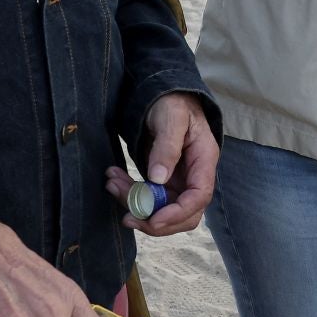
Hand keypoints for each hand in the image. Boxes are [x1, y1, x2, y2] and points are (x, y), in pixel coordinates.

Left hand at [104, 92, 217, 234]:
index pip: (199, 197)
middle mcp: (194, 175)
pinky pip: (148, 197)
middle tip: (127, 217)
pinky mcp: (163, 181)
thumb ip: (167, 147)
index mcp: (204, 160)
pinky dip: (129, 194)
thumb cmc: (173, 103)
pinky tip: (114, 179)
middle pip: (184, 214)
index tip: (153, 220)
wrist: (165, 96)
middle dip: (155, 220)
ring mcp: (179, 180)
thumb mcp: (171, 118)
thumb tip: (159, 178)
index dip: (178, 213)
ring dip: (135, 204)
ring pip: (161, 208)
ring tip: (112, 183)